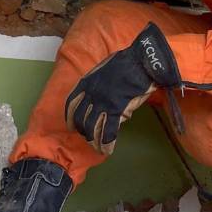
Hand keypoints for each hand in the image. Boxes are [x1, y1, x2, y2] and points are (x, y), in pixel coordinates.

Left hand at [64, 23, 180, 154]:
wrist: (141, 62)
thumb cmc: (126, 63)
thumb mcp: (103, 71)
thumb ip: (97, 86)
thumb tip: (99, 102)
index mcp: (86, 83)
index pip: (72, 104)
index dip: (70, 118)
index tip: (71, 126)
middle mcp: (91, 94)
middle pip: (81, 119)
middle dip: (84, 131)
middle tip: (89, 139)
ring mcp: (103, 103)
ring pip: (93, 128)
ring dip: (94, 141)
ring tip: (98, 148)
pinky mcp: (117, 110)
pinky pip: (109, 131)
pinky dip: (107, 143)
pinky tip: (107, 150)